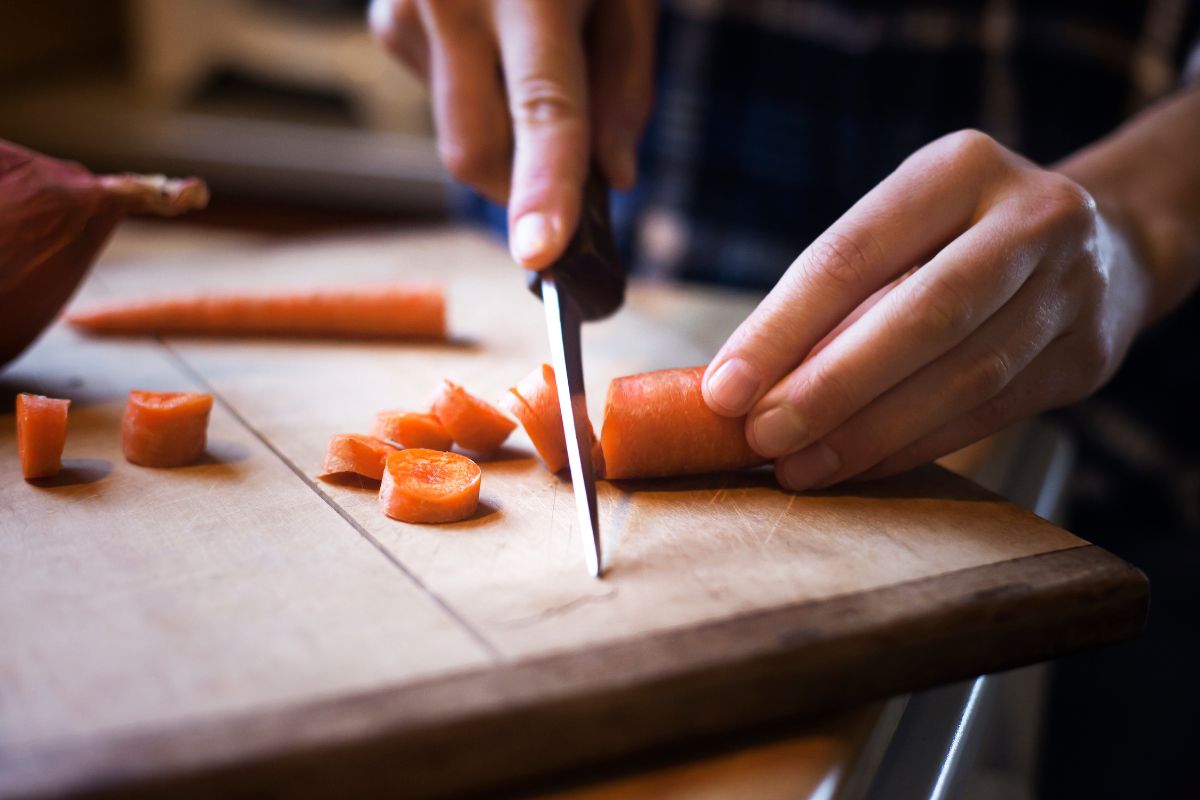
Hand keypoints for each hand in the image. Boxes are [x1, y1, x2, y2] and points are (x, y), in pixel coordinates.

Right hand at [370, 0, 655, 268]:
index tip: (542, 255)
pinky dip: (477, 93)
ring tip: (532, 51)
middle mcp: (453, 0)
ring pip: (458, 132)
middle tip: (567, 192)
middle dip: (521, 193)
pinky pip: (439, 96)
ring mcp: (407, 11)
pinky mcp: (386, 20)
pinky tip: (492, 35)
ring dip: (504, 131)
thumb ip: (626, 83)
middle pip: (477, 152)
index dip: (546, 187)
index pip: (544, 109)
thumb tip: (614, 179)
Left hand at [702, 129, 1152, 489]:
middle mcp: (1032, 218)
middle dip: (831, 387)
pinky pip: (988, 414)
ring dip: (869, 432)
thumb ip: (836, 297)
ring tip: (798, 466)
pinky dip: (912, 446)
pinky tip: (857, 466)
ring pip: (963, 375)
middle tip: (762, 436)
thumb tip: (741, 384)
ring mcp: (1072, 288)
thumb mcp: (905, 228)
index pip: (854, 254)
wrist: (1106, 244)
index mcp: (961, 168)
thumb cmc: (959, 239)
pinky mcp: (1087, 357)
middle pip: (922, 315)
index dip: (782, 328)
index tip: (724, 389)